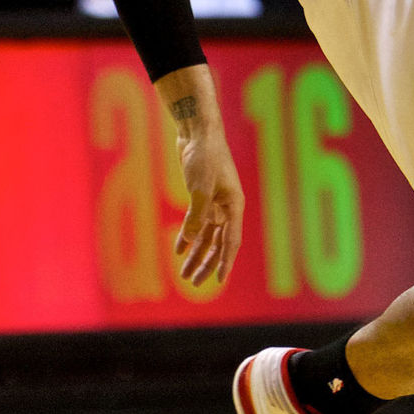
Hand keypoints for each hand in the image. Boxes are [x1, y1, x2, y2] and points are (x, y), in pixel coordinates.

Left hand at [171, 73, 244, 285]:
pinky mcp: (203, 195)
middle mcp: (228, 206)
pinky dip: (188, 236)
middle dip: (206, 263)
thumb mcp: (199, 189)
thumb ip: (196, 217)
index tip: (218, 281)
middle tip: (193, 282)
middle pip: (219, 242)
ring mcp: (216, 201)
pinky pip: (197, 222)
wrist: (198, 130)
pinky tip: (178, 250)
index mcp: (234, 205)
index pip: (231, 241)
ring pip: (207, 235)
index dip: (224, 262)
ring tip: (183, 273)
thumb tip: (190, 241)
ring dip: (196, 253)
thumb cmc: (204, 157)